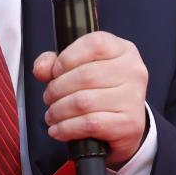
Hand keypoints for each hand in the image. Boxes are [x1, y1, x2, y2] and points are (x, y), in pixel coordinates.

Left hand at [33, 31, 148, 168]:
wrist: (124, 124)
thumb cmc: (101, 91)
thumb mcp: (79, 68)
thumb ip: (54, 62)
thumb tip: (42, 69)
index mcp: (122, 50)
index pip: (94, 44)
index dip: (67, 58)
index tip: (55, 72)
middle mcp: (133, 71)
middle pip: (85, 76)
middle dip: (57, 89)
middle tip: (49, 98)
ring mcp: (133, 98)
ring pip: (84, 102)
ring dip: (59, 111)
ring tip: (52, 114)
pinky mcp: (130, 123)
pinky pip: (90, 124)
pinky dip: (67, 128)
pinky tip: (59, 129)